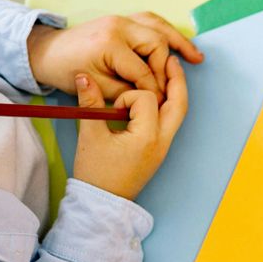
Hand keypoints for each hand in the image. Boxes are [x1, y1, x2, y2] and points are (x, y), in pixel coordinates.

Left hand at [27, 14, 202, 100]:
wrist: (48, 52)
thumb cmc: (68, 71)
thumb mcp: (96, 88)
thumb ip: (127, 92)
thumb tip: (154, 96)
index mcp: (110, 43)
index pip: (143, 69)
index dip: (153, 90)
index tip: (159, 104)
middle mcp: (118, 25)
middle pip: (157, 43)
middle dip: (167, 67)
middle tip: (173, 86)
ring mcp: (120, 19)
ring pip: (159, 26)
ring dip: (179, 41)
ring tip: (197, 57)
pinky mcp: (122, 20)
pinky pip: (151, 21)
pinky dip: (167, 31)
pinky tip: (180, 43)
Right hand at [71, 59, 187, 200]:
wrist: (105, 204)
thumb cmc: (97, 174)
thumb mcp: (90, 136)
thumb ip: (90, 103)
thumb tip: (83, 76)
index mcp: (147, 137)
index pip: (146, 99)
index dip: (128, 96)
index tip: (113, 108)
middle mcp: (162, 141)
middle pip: (179, 104)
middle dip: (176, 80)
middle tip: (170, 58)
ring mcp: (164, 146)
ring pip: (177, 113)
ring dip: (174, 92)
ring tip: (168, 71)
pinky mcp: (160, 149)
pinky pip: (170, 122)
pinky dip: (167, 106)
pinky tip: (158, 95)